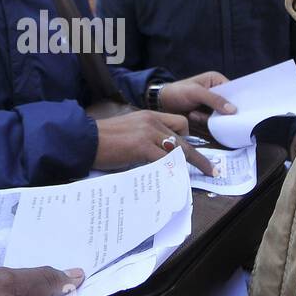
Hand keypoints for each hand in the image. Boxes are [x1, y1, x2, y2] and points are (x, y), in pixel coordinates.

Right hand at [93, 109, 215, 175]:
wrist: (84, 139)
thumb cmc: (102, 139)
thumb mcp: (128, 132)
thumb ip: (144, 139)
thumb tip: (158, 157)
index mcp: (148, 116)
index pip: (178, 122)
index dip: (186, 137)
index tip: (191, 151)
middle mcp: (151, 121)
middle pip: (183, 136)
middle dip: (198, 155)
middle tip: (211, 168)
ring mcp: (148, 133)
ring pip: (178, 149)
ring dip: (190, 164)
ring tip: (202, 175)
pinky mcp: (142, 147)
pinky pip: (165, 160)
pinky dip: (173, 170)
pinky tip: (177, 180)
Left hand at [157, 71, 235, 130]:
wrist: (161, 104)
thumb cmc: (177, 92)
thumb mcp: (195, 93)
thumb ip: (214, 99)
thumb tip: (233, 110)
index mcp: (217, 81)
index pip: (234, 91)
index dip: (238, 101)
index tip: (239, 112)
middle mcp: (217, 92)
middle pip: (229, 106)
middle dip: (221, 112)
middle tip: (212, 115)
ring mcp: (212, 105)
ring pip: (221, 116)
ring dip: (209, 118)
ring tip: (194, 112)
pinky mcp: (207, 116)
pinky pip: (213, 122)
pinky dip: (204, 122)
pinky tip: (192, 116)